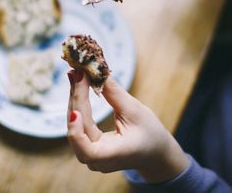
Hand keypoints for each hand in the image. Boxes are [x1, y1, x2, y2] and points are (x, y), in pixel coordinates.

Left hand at [66, 70, 188, 182]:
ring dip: (75, 99)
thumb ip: (113, 93)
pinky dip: (79, 104)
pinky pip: (79, 124)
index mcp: (111, 156)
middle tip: (76, 72)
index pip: (87, 148)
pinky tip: (78, 87)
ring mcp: (91, 155)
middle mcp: (97, 160)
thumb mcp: (135, 111)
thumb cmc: (150, 133)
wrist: (156, 151)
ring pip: (76, 126)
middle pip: (77, 130)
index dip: (76, 128)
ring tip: (75, 75)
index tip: (76, 103)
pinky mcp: (89, 145)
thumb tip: (96, 70)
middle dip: (76, 99)